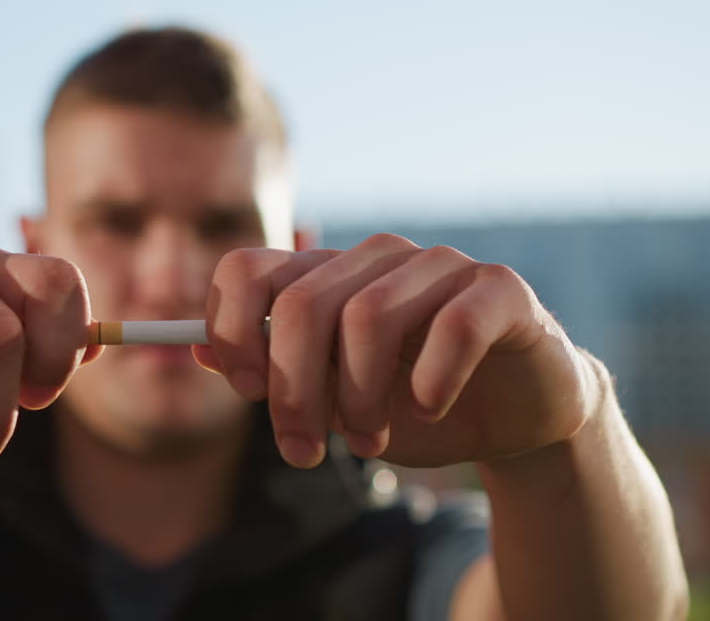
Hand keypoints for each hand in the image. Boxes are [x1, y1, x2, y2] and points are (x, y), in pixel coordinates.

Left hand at [195, 233, 603, 468]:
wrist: (513, 418)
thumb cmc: (412, 404)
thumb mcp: (332, 400)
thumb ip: (272, 372)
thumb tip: (196, 353)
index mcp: (326, 275)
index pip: (248, 269)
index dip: (232, 329)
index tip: (247, 391)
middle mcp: (377, 258)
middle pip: (302, 304)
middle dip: (294, 391)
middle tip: (304, 451)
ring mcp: (440, 266)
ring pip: (369, 316)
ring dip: (360, 398)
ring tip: (368, 444)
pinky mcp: (499, 290)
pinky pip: (454, 325)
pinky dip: (433, 379)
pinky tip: (431, 408)